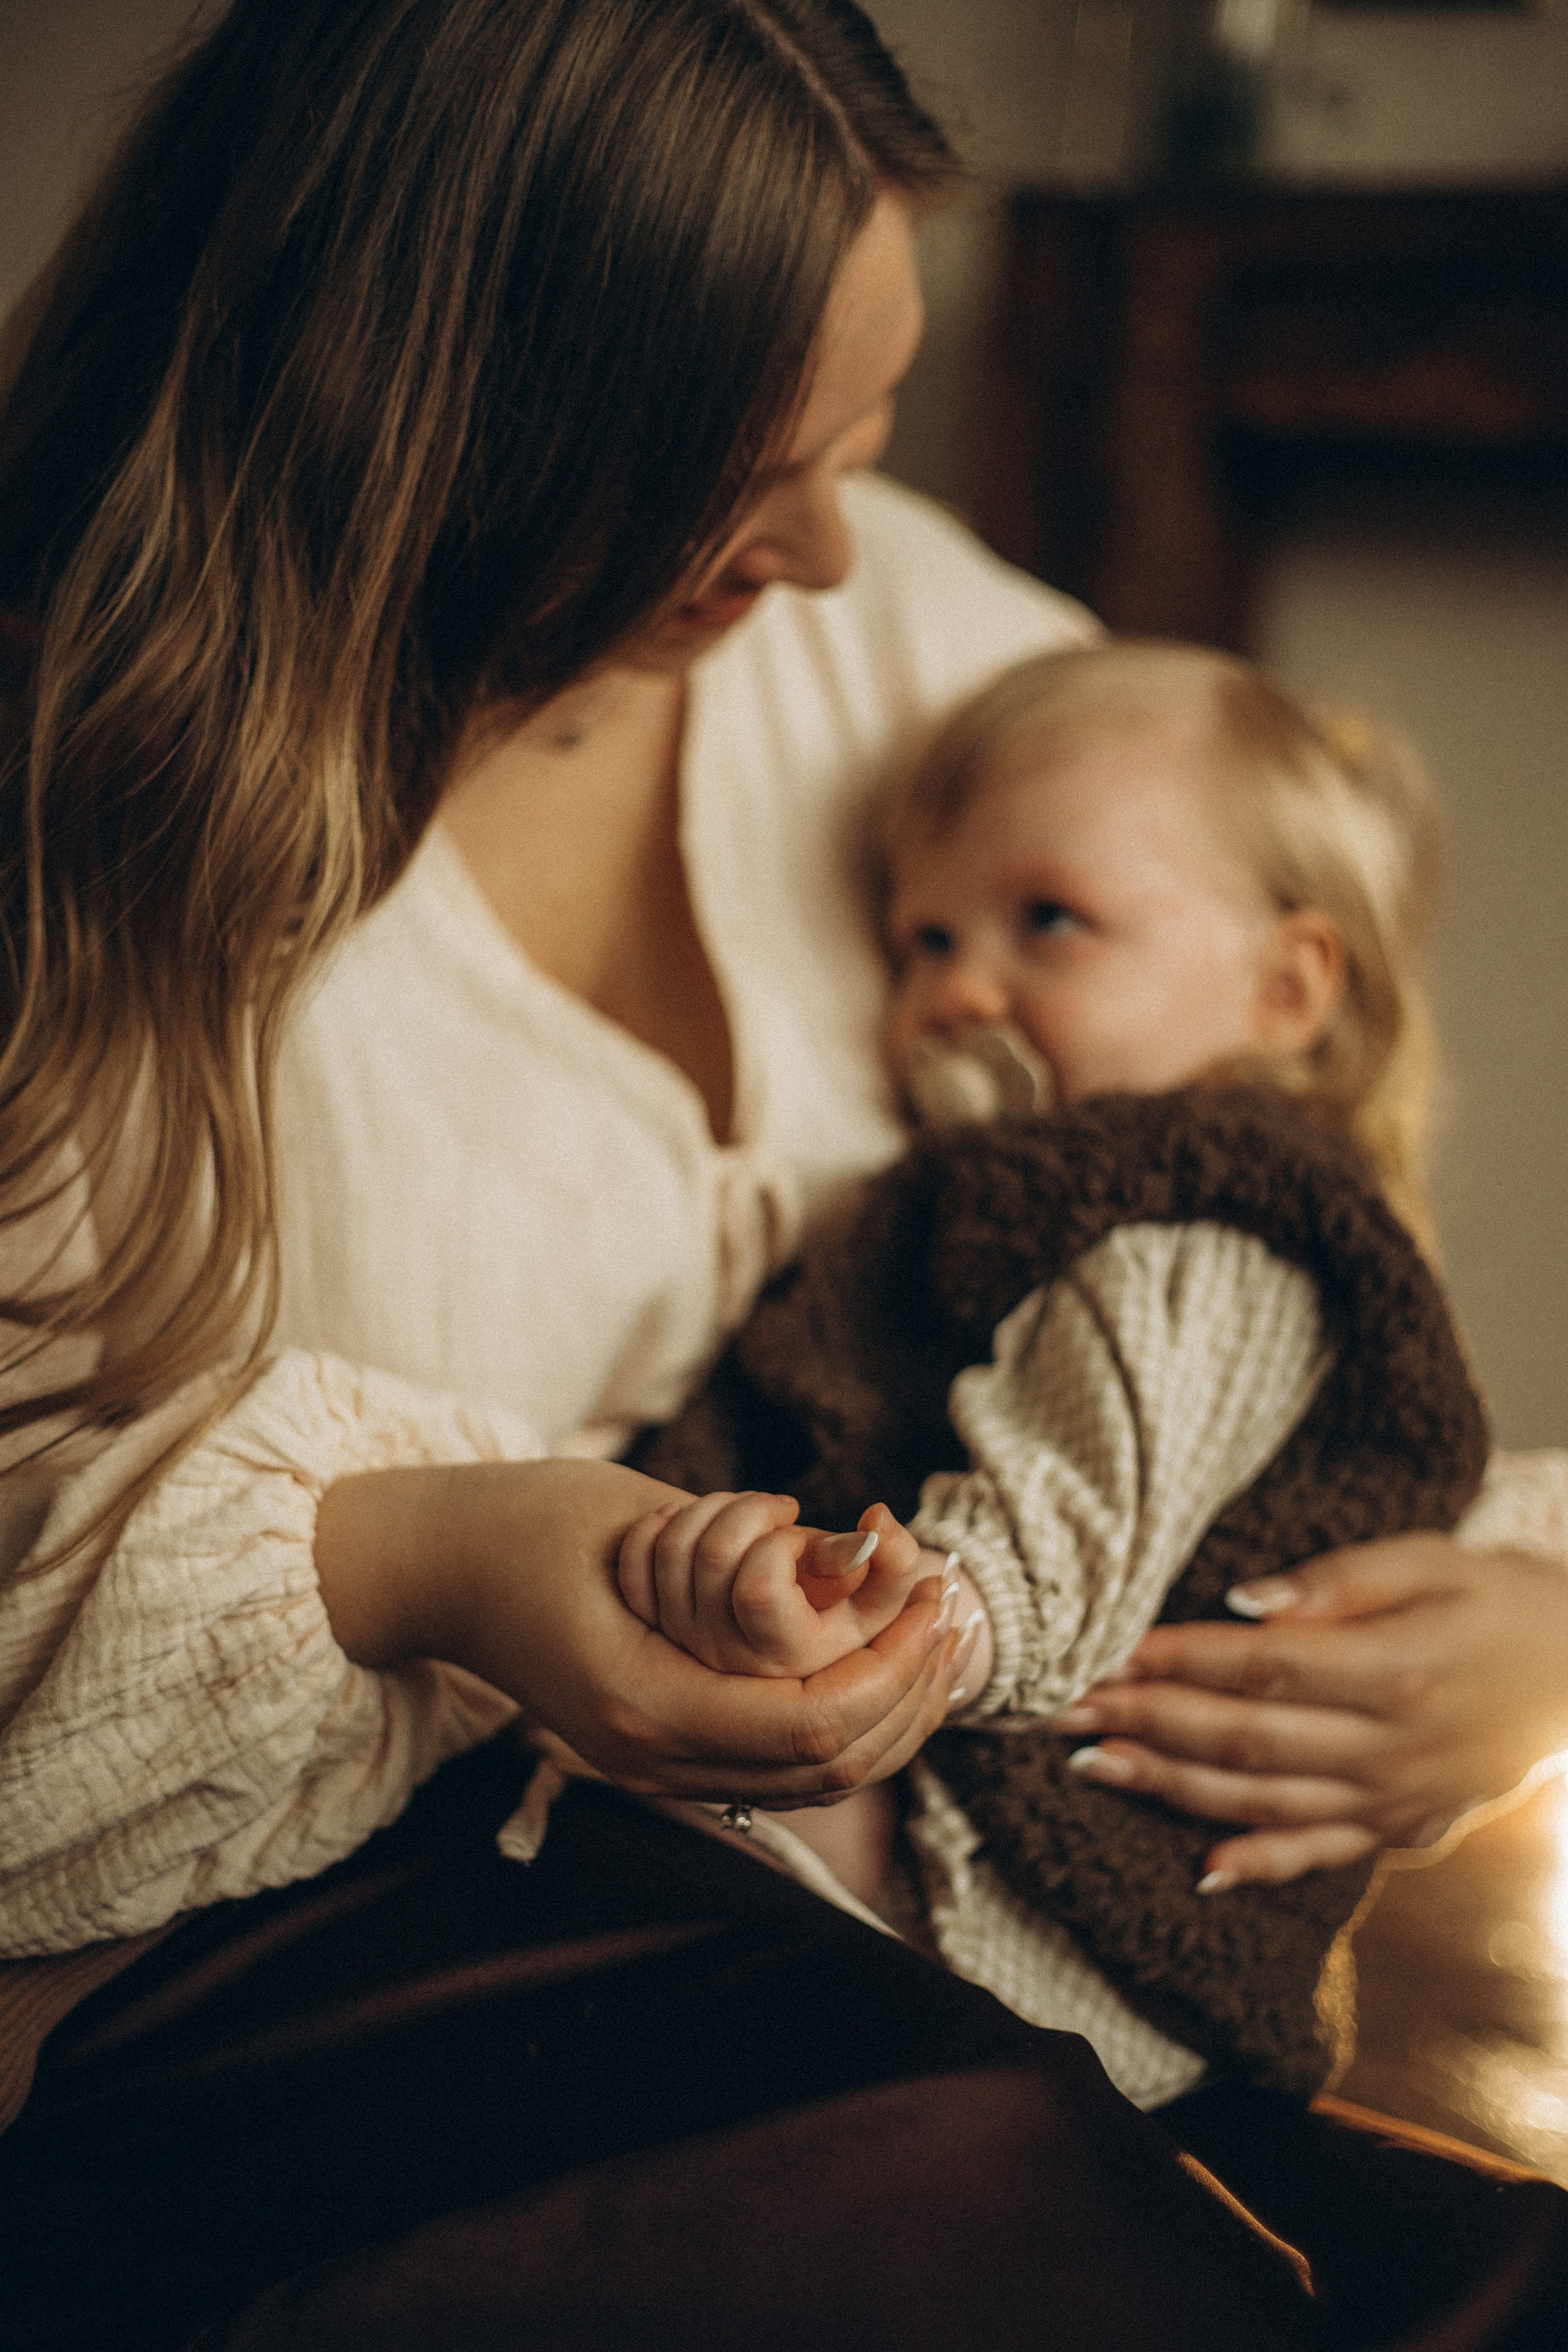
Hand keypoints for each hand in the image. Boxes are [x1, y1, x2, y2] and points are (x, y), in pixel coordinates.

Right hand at [316, 1457, 967, 1806]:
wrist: (439, 1566)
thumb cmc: (529, 1519)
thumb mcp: (646, 1515)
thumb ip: (751, 1549)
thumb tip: (864, 1557)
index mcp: (642, 1703)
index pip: (810, 1724)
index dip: (894, 1668)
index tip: (938, 1596)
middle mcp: (651, 1757)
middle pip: (827, 1770)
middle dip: (909, 1696)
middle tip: (954, 1612)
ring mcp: (653, 1766)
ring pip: (812, 1780)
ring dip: (888, 1716)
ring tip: (934, 1637)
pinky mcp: (659, 1753)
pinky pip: (779, 1764)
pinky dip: (844, 1722)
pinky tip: (879, 1661)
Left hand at [1050, 1534, 1567, 1887]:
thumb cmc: (1495, 1600)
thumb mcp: (1432, 1560)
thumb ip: (1339, 1580)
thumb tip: (1243, 1602)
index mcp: (1397, 1669)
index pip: (1262, 1667)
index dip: (1176, 1659)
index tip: (1105, 1650)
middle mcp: (1391, 1746)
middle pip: (1245, 1737)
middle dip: (1146, 1722)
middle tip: (1064, 1708)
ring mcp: (1394, 1798)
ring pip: (1263, 1799)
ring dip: (1170, 1787)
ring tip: (1093, 1765)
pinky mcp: (1401, 1830)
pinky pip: (1321, 1857)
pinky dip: (1260, 1866)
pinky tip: (1200, 1870)